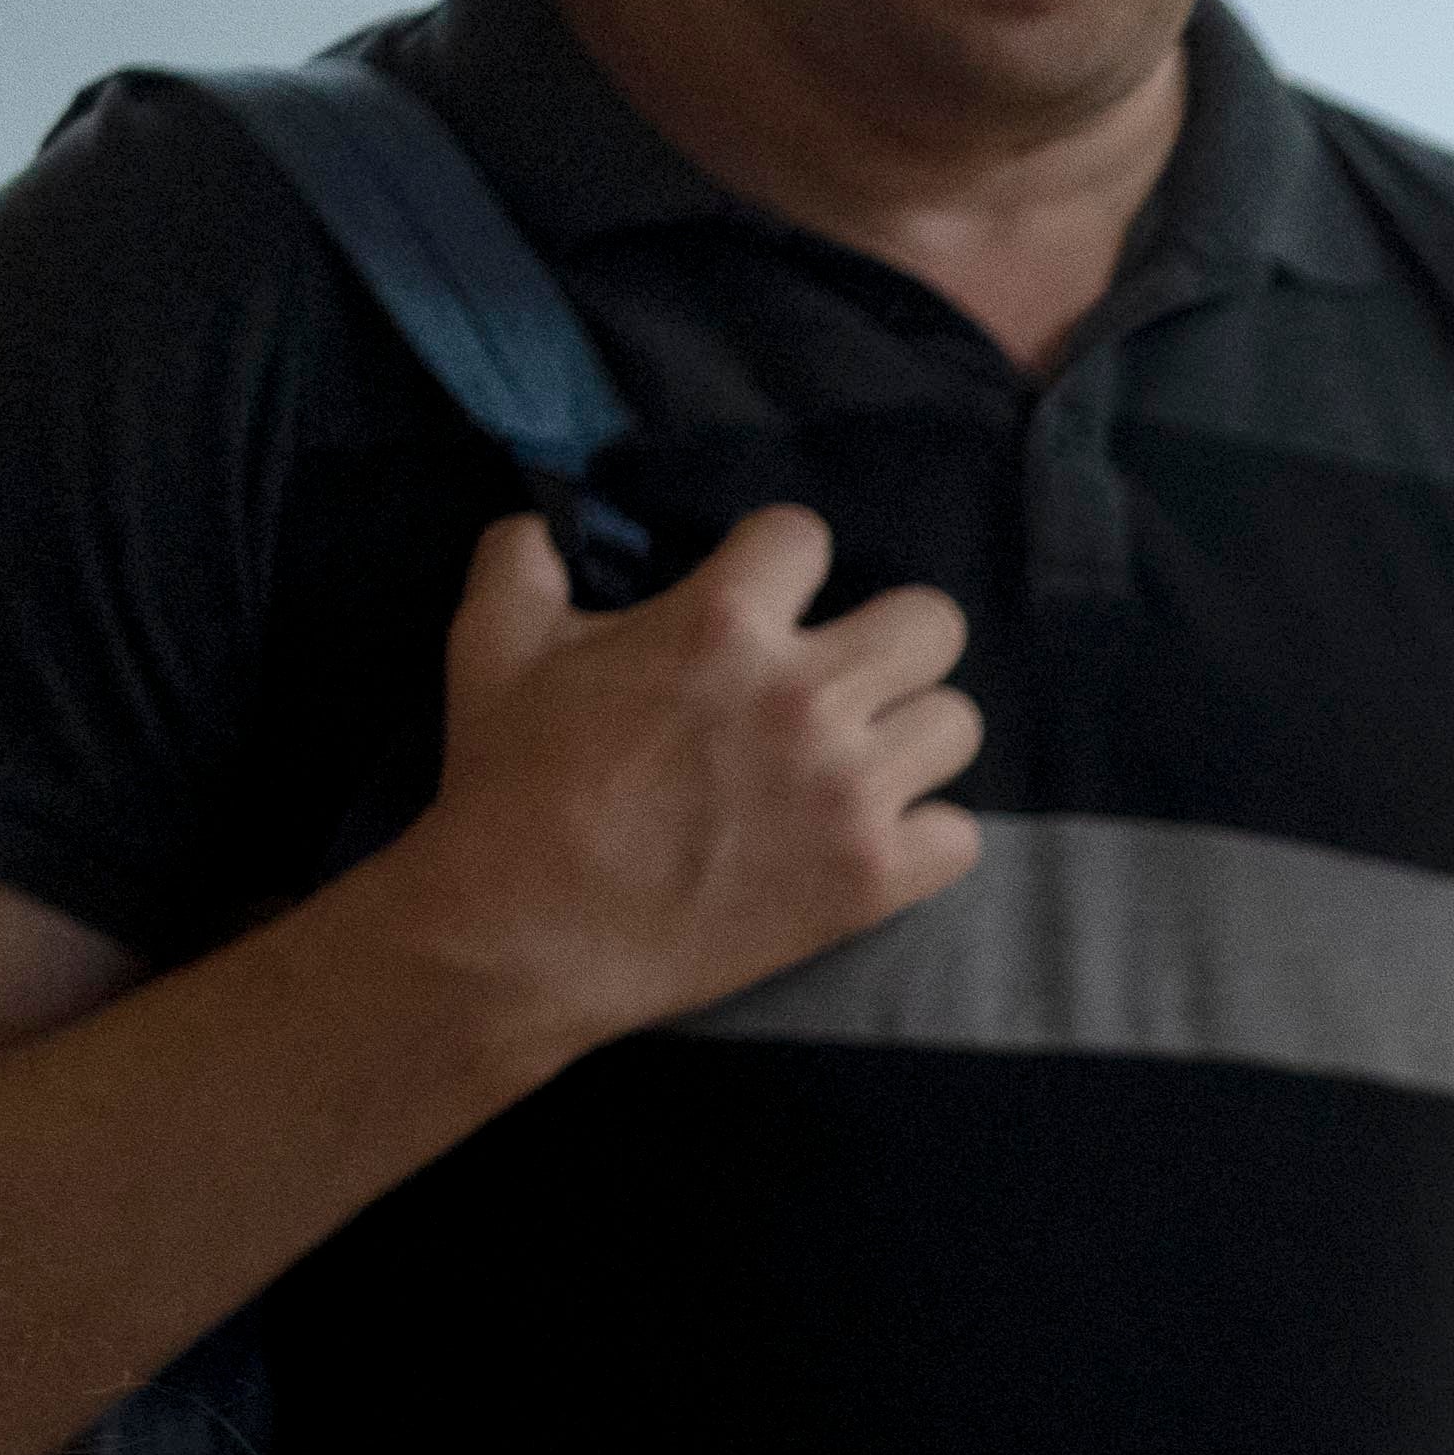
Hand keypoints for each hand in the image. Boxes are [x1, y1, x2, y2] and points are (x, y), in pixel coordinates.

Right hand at [397, 506, 982, 1056]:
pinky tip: (871, 834)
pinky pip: (962, 835)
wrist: (529, 929)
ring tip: (860, 756)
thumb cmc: (509, 782)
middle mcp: (805, 696)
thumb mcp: (491, 643)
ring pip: (958, 724)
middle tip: (846, 674)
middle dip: (889, 638)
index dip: (781, 562)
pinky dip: (925, 837)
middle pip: (933, 623)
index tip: (763, 597)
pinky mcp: (873, 877)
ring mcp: (849, 791)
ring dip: (911, 735)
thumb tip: (543, 525)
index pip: (808, 537)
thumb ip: (521, 561)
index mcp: (720, 623)